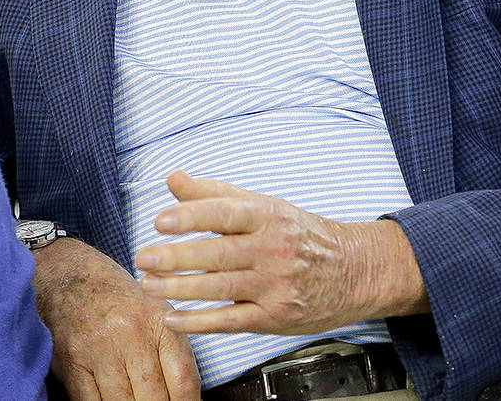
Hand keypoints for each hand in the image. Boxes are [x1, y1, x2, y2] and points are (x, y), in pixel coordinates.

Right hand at [33, 237, 199, 400]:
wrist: (71, 276)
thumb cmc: (119, 301)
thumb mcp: (156, 315)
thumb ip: (173, 355)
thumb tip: (187, 399)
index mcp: (159, 322)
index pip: (183, 381)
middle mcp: (131, 334)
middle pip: (154, 399)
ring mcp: (99, 349)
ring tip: (133, 400)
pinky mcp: (72, 362)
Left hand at [134, 170, 427, 334]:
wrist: (357, 271)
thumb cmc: (300, 234)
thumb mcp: (264, 205)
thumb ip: (214, 193)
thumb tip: (173, 178)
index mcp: (267, 216)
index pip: (225, 212)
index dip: (191, 216)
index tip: (160, 221)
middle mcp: (273, 249)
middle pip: (220, 253)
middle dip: (178, 257)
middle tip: (143, 256)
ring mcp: (276, 285)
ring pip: (222, 288)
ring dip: (181, 289)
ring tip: (149, 285)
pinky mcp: (276, 317)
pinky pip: (232, 321)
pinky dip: (200, 322)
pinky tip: (174, 318)